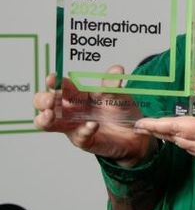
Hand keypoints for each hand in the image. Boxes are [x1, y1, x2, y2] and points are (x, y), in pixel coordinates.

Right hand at [33, 67, 153, 165]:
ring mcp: (75, 126)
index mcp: (78, 95)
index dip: (54, 82)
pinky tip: (93, 125)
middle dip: (43, 100)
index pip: (60, 86)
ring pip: (48, 124)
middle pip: (45, 104)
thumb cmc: (121, 111)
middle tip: (50, 99)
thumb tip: (116, 69)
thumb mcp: (119, 95)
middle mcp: (71, 110)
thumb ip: (114, 85)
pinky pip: (79, 137)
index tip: (52, 78)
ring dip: (46, 119)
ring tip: (51, 114)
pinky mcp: (85, 140)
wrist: (136, 133)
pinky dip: (84, 130)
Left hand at [133, 72, 194, 165]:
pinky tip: (183, 135)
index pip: (176, 127)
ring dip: (172, 137)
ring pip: (183, 146)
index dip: (156, 125)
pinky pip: (194, 151)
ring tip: (160, 128)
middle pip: (176, 138)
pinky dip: (186, 142)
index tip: (140, 123)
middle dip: (160, 131)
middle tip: (144, 125)